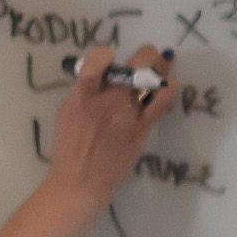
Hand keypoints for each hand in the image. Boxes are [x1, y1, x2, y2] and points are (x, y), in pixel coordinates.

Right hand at [39, 45, 181, 200]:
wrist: (81, 182)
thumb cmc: (71, 148)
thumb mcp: (67, 113)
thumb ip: (84, 92)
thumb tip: (102, 75)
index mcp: (82, 97)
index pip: (96, 61)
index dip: (105, 53)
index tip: (111, 58)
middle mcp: (106, 101)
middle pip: (134, 65)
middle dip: (145, 55)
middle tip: (148, 58)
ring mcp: (126, 115)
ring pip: (153, 79)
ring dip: (161, 69)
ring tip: (162, 68)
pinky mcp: (142, 128)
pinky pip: (162, 101)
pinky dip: (168, 88)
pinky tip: (167, 87)